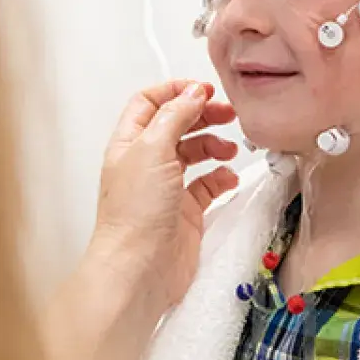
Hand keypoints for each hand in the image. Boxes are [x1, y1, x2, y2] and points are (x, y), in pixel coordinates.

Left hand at [93, 80, 239, 307]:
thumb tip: (192, 93)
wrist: (139, 269)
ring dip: (214, 145)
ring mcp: (165, 188)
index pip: (150, 103)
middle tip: (228, 114)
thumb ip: (174, 116)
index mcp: (130, 143)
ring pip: (194, 154)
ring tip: (229, 149)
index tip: (204, 91)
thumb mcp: (152, 150)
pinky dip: (221, 177)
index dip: (176, 92)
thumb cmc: (135, 214)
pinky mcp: (184, 212)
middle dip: (202, 115)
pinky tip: (228, 178)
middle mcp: (146, 163)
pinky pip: (207, 186)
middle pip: (176, 125)